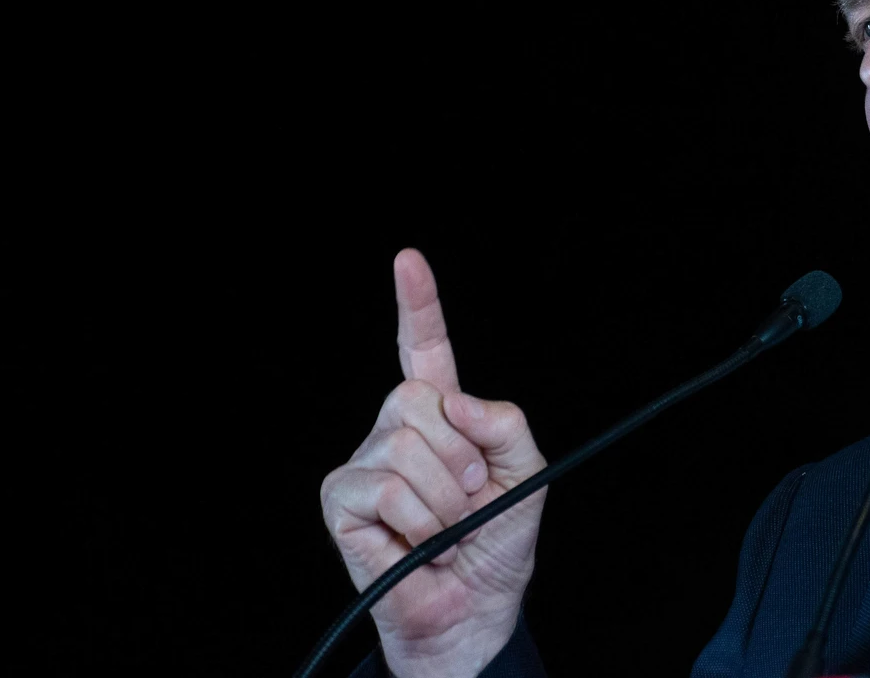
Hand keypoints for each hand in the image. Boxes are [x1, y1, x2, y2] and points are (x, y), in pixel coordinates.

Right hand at [319, 249, 546, 677]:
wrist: (474, 608)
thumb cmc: (497, 542)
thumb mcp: (528, 475)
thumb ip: (507, 425)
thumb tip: (456, 401)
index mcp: (443, 413)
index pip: (424, 347)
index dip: (416, 304)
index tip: (407, 260)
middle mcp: (396, 428)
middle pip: (422, 398)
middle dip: (463, 455)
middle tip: (470, 500)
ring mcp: (365, 461)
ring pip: (408, 444)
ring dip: (446, 498)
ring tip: (446, 528)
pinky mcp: (341, 500)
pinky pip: (386, 487)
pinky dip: (419, 521)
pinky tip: (417, 542)